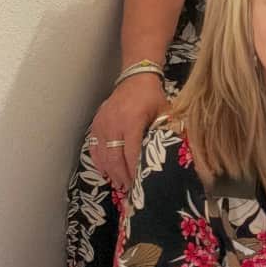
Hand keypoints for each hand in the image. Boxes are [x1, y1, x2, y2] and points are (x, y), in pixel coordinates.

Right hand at [87, 73, 167, 190]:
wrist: (135, 78)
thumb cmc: (152, 96)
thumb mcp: (164, 112)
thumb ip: (165, 131)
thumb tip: (171, 153)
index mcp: (132, 122)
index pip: (131, 153)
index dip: (134, 171)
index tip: (139, 184)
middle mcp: (114, 124)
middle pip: (114, 158)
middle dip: (121, 176)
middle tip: (128, 188)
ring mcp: (102, 125)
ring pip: (102, 156)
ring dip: (110, 172)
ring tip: (118, 183)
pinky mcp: (96, 124)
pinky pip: (94, 148)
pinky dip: (99, 162)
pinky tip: (106, 171)